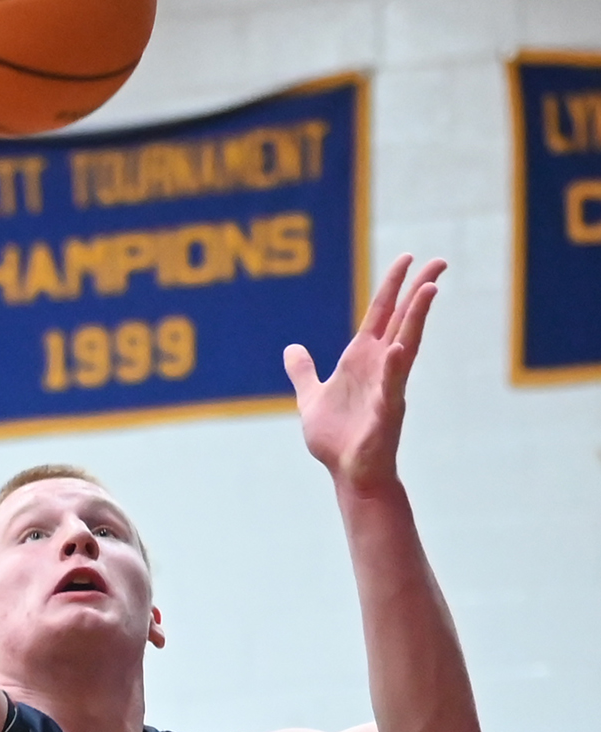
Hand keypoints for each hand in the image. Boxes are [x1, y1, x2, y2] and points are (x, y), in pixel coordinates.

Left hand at [287, 252, 443, 496]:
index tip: (408, 258)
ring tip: (430, 289)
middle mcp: (380, 366)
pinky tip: (397, 349)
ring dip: (417, 318)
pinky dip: (393, 368)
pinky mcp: (387, 412)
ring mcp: (387, 387)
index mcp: (362, 359)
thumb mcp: (311, 398)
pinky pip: (391, 386)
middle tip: (440, 261)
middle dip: (420, 290)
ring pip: (405, 344)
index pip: (381, 313)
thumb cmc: (336, 439)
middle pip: (403, 320)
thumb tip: (291, 349)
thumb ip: (304, 372)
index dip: (392, 285)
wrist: (348, 473)